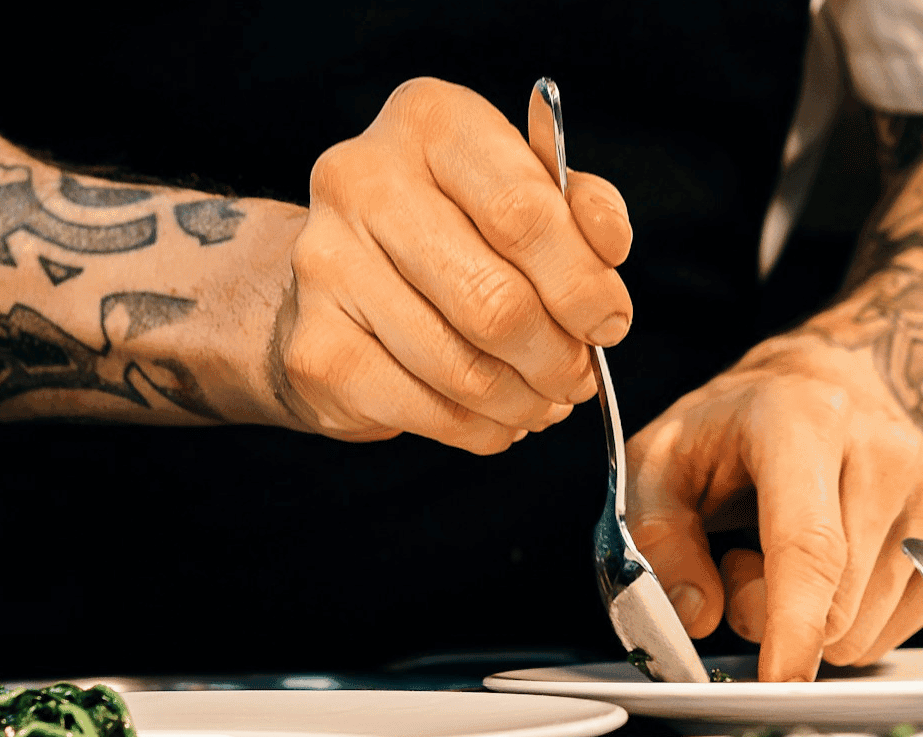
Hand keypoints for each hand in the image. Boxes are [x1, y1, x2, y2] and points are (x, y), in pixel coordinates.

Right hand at [280, 77, 633, 453]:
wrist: (340, 280)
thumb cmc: (451, 228)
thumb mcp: (522, 190)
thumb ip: (578, 208)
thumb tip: (608, 250)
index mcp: (430, 122)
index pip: (524, 211)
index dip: (583, 283)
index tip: (608, 323)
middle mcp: (363, 180)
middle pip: (494, 299)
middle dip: (557, 355)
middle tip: (578, 376)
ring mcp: (326, 264)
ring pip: (462, 366)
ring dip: (523, 400)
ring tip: (542, 400)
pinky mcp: (313, 347)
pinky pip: (423, 408)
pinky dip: (478, 428)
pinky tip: (495, 418)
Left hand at [624, 339, 922, 681]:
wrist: (816, 388)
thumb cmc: (732, 430)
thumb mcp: (658, 463)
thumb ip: (659, 538)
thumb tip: (696, 614)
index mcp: (805, 422)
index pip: (811, 544)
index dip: (793, 623)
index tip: (780, 679)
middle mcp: (885, 451)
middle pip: (835, 602)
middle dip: (770, 615)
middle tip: (740, 560)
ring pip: (866, 627)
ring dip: (814, 617)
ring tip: (786, 551)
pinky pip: (904, 626)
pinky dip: (858, 620)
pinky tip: (836, 565)